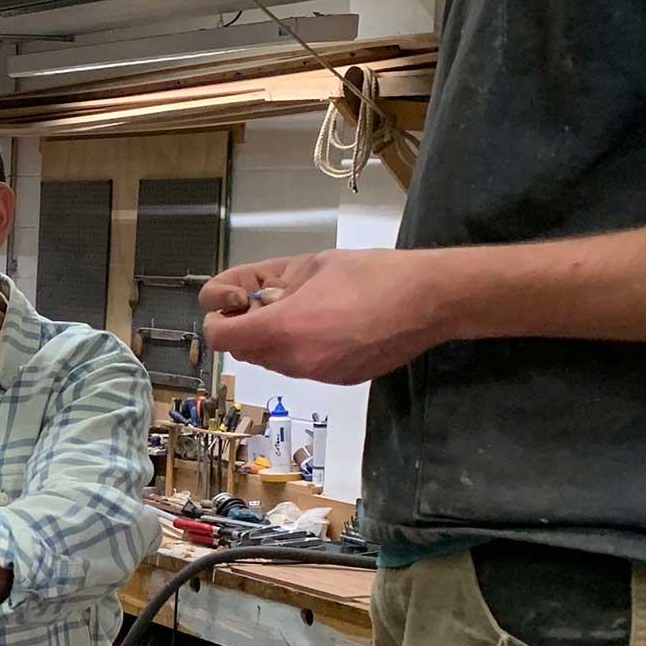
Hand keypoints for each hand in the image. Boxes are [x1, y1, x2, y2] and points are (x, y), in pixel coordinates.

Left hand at [200, 248, 451, 382]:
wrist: (428, 301)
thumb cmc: (369, 274)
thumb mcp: (310, 266)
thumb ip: (272, 285)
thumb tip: (254, 299)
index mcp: (282, 329)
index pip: (222, 338)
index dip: (217, 320)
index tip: (229, 304)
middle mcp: (294, 361)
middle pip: (245, 352)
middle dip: (243, 328)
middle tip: (262, 302)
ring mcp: (317, 375)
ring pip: (273, 361)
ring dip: (271, 339)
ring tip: (297, 310)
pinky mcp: (340, 379)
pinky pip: (303, 366)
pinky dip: (300, 348)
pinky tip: (325, 325)